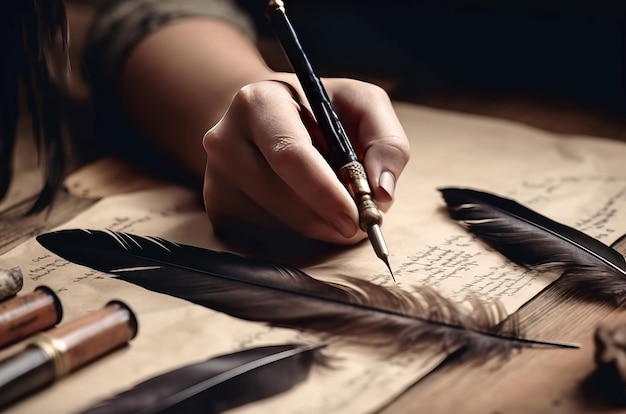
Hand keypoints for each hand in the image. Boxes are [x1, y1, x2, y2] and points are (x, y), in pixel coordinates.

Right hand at [202, 74, 409, 244]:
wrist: (264, 119)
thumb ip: (385, 141)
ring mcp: (215, 174)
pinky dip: (294, 231)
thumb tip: (383, 192)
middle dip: (325, 218)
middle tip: (356, 226)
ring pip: (273, 222)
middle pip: (280, 196)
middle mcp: (225, 138)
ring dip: (315, 226)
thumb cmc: (318, 112)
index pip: (290, 155)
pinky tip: (305, 209)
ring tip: (334, 209)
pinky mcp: (216, 204)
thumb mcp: (360, 105)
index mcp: (259, 102)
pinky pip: (261, 236)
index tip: (356, 219)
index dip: (325, 192)